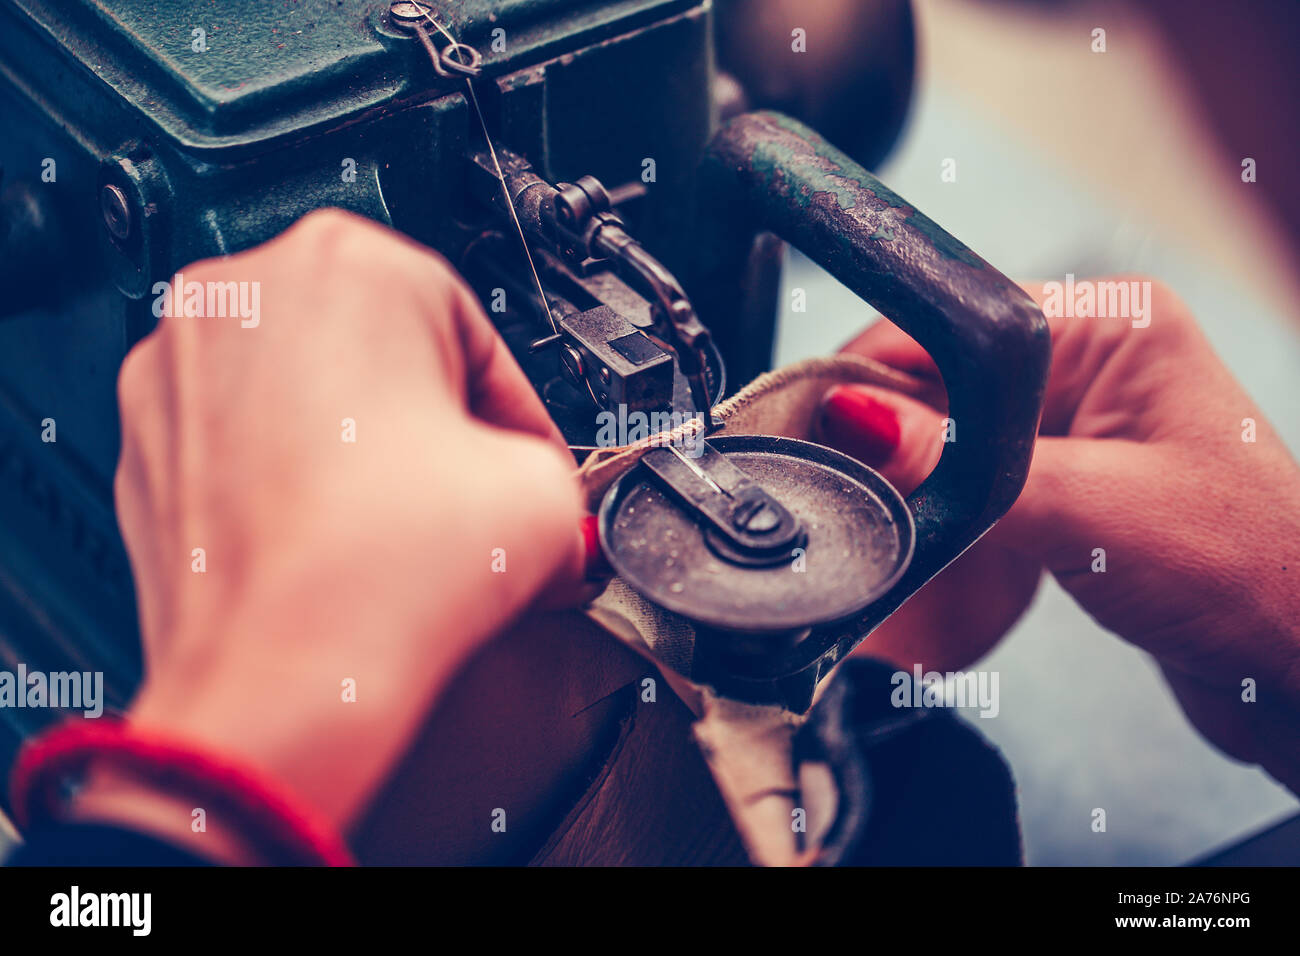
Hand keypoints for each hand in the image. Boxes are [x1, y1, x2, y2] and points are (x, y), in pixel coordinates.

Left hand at [72, 210, 583, 858]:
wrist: (278, 686)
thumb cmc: (381, 577)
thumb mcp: (545, 493)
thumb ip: (553, 462)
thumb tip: (535, 481)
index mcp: (349, 262)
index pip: (473, 331)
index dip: (515, 412)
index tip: (523, 461)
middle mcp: (246, 294)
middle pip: (384, 354)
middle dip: (435, 427)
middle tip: (470, 494)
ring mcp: (179, 369)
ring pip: (312, 394)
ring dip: (367, 451)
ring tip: (403, 528)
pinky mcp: (146, 442)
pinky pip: (251, 441)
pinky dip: (298, 481)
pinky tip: (339, 542)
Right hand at [819, 279, 1299, 789]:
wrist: (1298, 668)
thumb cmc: (1244, 572)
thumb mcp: (1082, 507)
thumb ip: (958, 462)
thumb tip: (851, 417)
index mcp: (1113, 326)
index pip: (958, 321)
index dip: (878, 364)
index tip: (814, 414)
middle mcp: (1094, 361)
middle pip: (947, 372)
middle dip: (890, 424)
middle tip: (841, 476)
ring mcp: (1082, 422)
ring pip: (955, 428)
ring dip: (918, 469)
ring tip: (882, 507)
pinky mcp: (1071, 479)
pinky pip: (977, 473)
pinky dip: (944, 501)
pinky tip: (925, 529)